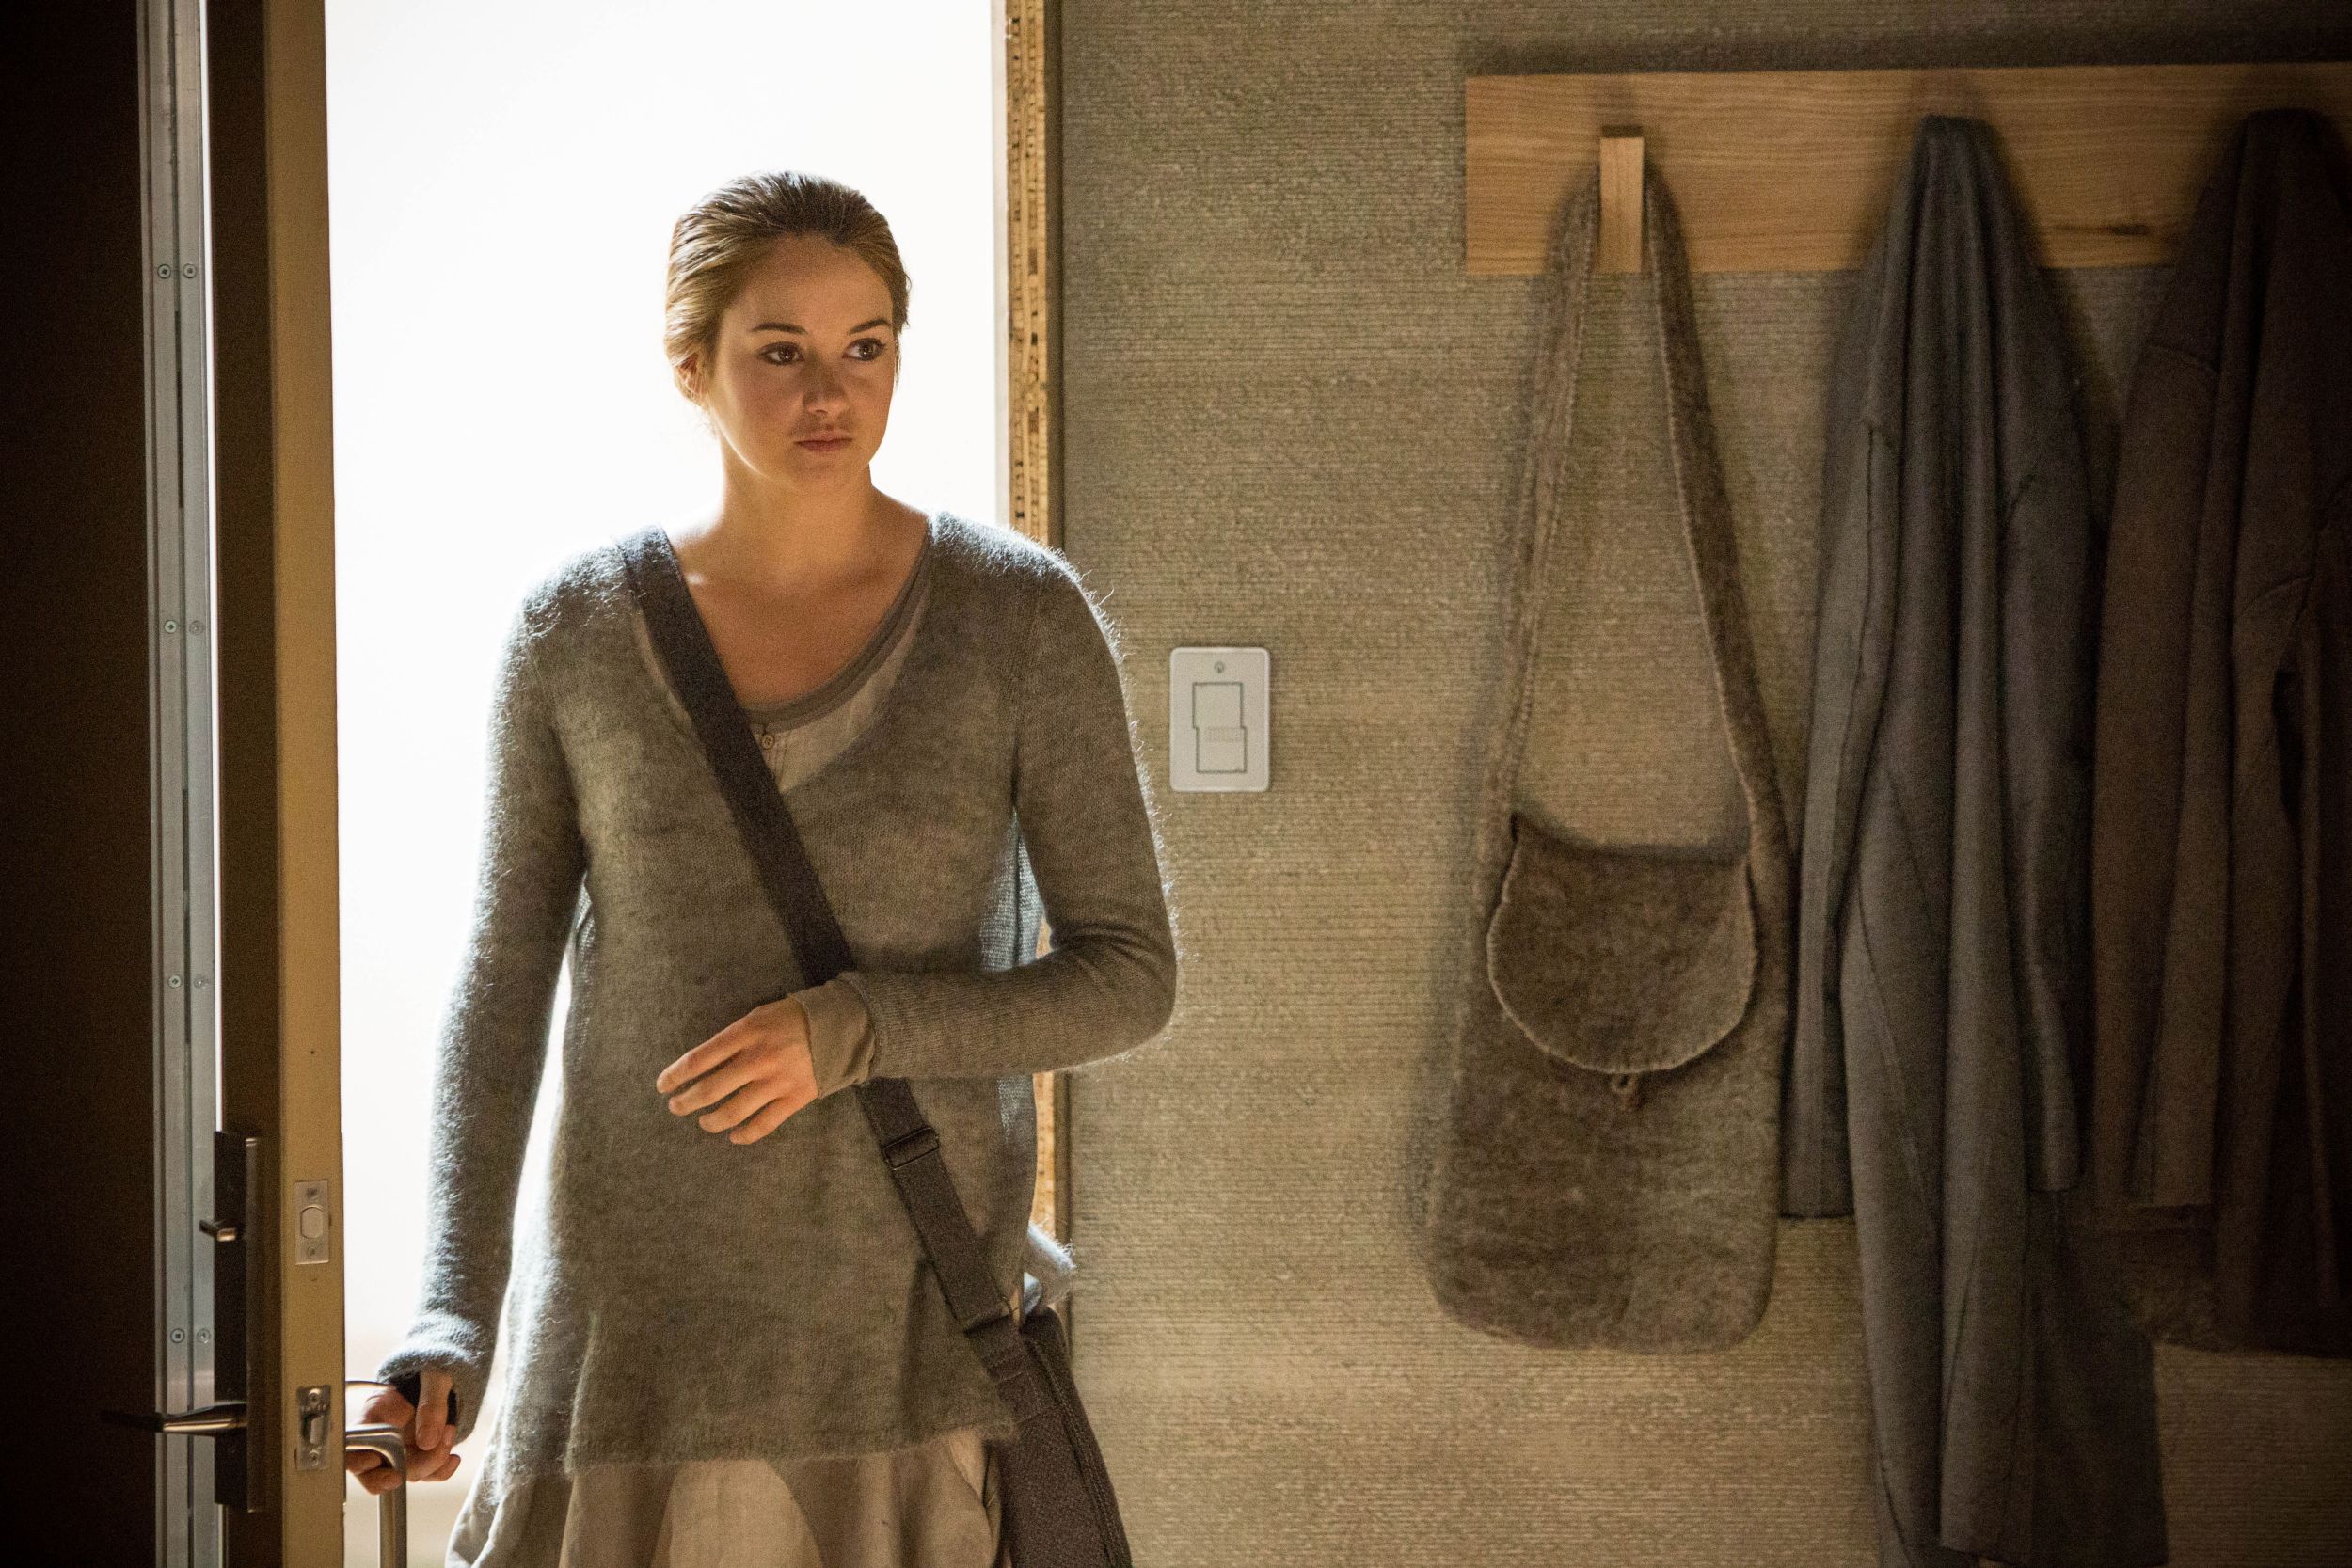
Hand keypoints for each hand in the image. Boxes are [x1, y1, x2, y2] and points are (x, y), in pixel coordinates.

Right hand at [346, 1369, 458, 1495]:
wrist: (446, 1379)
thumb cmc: (433, 1371)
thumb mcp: (434, 1377)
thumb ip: (430, 1404)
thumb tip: (427, 1440)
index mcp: (374, 1413)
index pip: (352, 1443)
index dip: (356, 1459)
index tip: (374, 1461)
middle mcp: (382, 1438)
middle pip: (374, 1471)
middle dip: (394, 1474)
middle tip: (414, 1466)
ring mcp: (401, 1451)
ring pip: (406, 1474)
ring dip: (430, 1463)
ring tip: (448, 1432)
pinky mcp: (420, 1457)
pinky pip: (428, 1475)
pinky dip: (441, 1471)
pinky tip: (453, 1458)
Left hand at [657, 996, 820, 1144]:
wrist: (841, 1026)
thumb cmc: (792, 1018)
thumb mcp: (758, 1015)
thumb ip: (733, 1038)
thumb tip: (703, 1064)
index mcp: (746, 1032)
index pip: (699, 1059)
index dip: (675, 1075)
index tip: (662, 1086)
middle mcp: (758, 1059)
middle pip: (710, 1089)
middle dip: (686, 1102)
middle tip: (676, 1107)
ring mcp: (777, 1081)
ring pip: (733, 1112)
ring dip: (711, 1121)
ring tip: (703, 1122)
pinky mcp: (795, 1098)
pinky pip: (764, 1124)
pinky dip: (744, 1135)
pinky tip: (734, 1136)